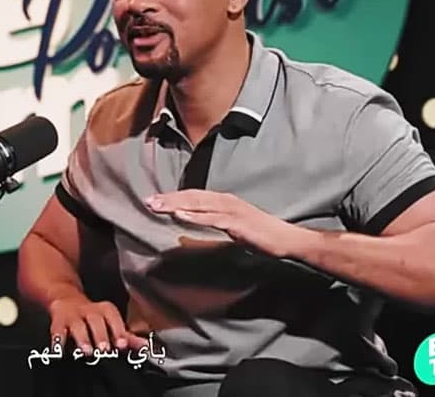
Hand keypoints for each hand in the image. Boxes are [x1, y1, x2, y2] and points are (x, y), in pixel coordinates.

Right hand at [48, 296, 146, 354]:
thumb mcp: (110, 323)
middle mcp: (89, 311)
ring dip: (82, 338)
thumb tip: (145, 346)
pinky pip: (57, 331)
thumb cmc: (93, 317)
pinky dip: (58, 340)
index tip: (122, 344)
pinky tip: (59, 350)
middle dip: (101, 335)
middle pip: (96, 320)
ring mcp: (73, 316)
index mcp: (105, 310)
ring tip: (86, 351)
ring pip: (77, 325)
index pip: (113, 317)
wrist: (66, 301)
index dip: (118, 330)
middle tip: (105, 349)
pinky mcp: (58, 322)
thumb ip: (127, 336)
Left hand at [146, 190, 310, 257]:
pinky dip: (195, 216)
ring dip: (177, 204)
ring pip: (198, 204)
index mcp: (223, 200)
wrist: (286, 239)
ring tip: (158, 206)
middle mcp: (225, 200)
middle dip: (169, 199)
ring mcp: (231, 210)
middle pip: (191, 196)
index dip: (173, 197)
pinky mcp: (237, 222)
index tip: (154, 201)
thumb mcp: (231, 225)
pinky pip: (212, 218)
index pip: (193, 196)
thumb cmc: (259, 233)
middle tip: (148, 201)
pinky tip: (181, 215)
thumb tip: (194, 221)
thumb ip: (213, 220)